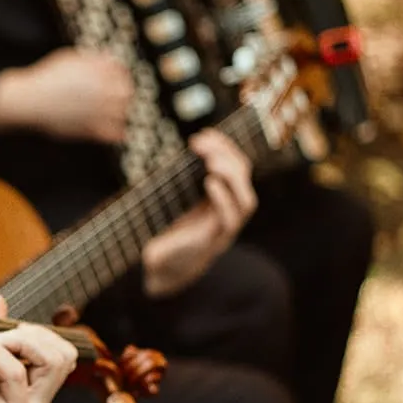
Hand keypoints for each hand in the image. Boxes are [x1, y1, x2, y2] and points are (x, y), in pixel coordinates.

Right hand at [0, 47, 132, 144]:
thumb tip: (112, 59)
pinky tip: (116, 132)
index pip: (122, 73)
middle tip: (118, 97)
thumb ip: (94, 59)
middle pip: (126, 92)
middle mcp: (100, 90)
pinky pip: (112, 133)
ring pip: (122, 113)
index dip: (121, 76)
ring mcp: (96, 110)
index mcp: (97, 72)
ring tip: (114, 113)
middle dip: (124, 93)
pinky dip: (116, 133)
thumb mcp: (70, 59)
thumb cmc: (46, 78)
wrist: (28, 100)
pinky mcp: (89, 129)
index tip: (117, 80)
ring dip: (120, 112)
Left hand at [140, 130, 256, 297]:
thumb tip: (184, 149)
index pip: (236, 166)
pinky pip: (229, 220)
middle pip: (245, 179)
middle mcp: (228, 213)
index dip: (225, 147)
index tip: (203, 134)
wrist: (157, 267)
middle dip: (228, 156)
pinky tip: (210, 183)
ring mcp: (223, 230)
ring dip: (231, 176)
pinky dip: (223, 199)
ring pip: (246, 201)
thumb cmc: (166, 230)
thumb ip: (183, 178)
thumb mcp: (175, 199)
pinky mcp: (211, 243)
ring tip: (210, 161)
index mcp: (222, 199)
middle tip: (203, 145)